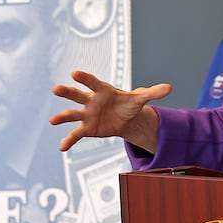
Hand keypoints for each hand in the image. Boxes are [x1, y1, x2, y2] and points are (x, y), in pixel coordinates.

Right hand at [50, 70, 169, 152]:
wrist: (124, 118)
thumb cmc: (128, 104)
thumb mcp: (140, 99)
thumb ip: (152, 92)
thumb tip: (169, 87)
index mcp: (103, 91)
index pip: (92, 83)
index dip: (84, 78)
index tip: (74, 73)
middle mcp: (91, 101)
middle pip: (77, 95)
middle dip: (67, 92)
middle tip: (56, 89)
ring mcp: (87, 115)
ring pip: (72, 114)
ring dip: (62, 117)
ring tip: (52, 121)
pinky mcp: (87, 128)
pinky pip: (76, 134)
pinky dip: (69, 141)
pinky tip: (62, 148)